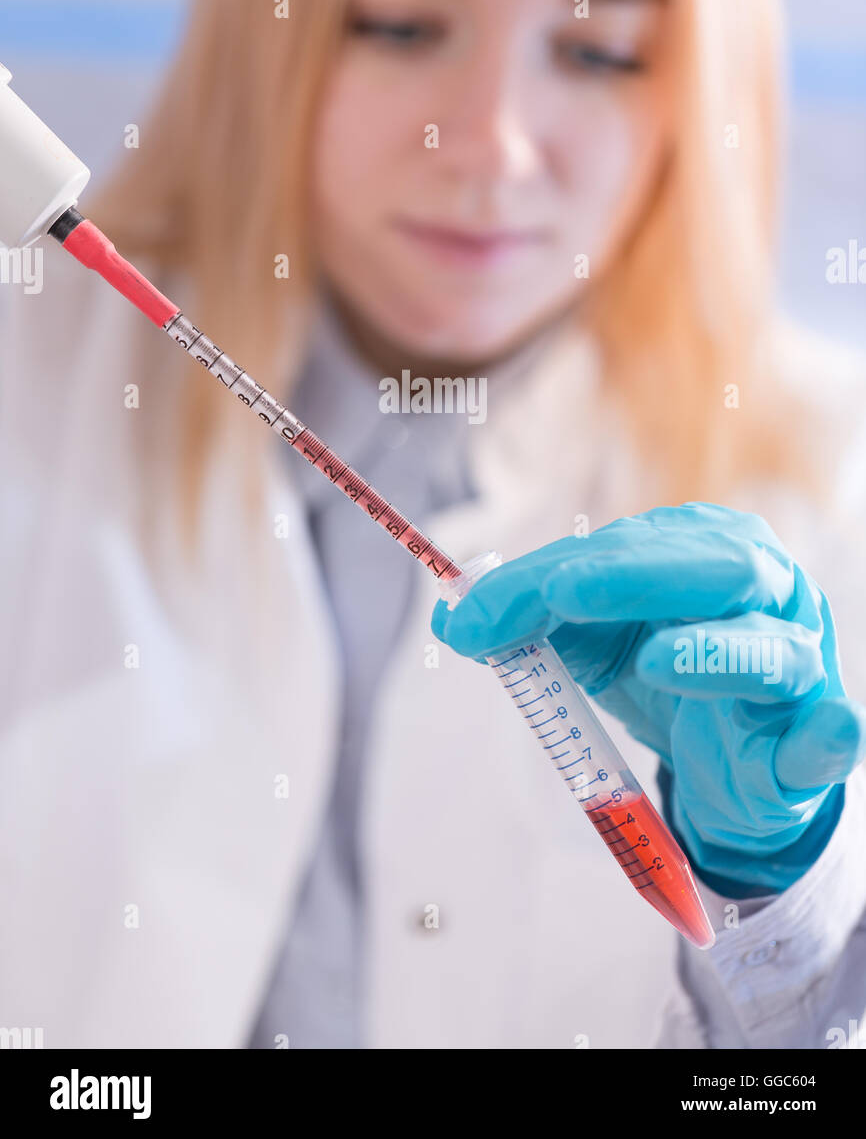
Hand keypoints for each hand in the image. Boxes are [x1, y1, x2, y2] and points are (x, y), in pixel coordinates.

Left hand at [431, 503, 865, 895]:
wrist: (730, 764)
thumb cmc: (664, 680)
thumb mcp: (590, 645)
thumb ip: (529, 626)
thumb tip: (454, 619)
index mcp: (702, 553)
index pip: (626, 551)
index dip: (550, 577)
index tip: (478, 613)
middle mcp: (762, 592)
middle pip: (714, 570)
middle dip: (637, 577)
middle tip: (563, 594)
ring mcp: (798, 664)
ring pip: (772, 648)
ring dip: (717, 653)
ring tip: (658, 662)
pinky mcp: (817, 738)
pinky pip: (829, 737)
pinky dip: (820, 741)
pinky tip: (809, 742)